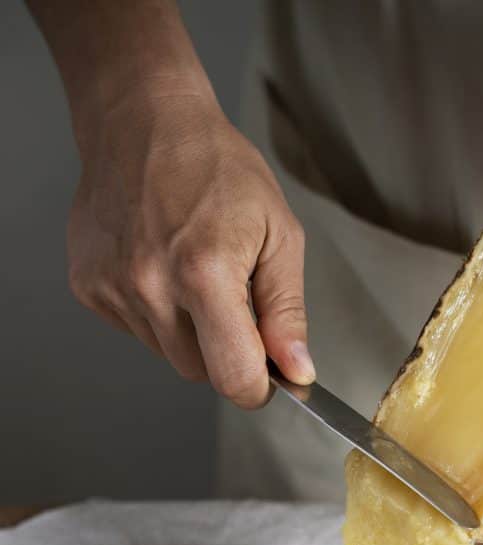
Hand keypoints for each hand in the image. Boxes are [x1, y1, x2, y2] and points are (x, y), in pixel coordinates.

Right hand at [68, 90, 313, 407]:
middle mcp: (151, 286)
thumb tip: (296, 370)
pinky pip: (135, 329)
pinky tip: (160, 265)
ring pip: (166, 353)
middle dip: (223, 351)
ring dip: (187, 330)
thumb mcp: (278, 235)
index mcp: (205, 273)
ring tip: (191, 270)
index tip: (266, 376)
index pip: (234, 378)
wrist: (144, 122)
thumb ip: (287, 312)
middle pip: (199, 372)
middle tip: (230, 298)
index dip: (257, 387)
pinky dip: (154, 311)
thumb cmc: (216, 167)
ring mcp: (114, 287)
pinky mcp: (89, 285)